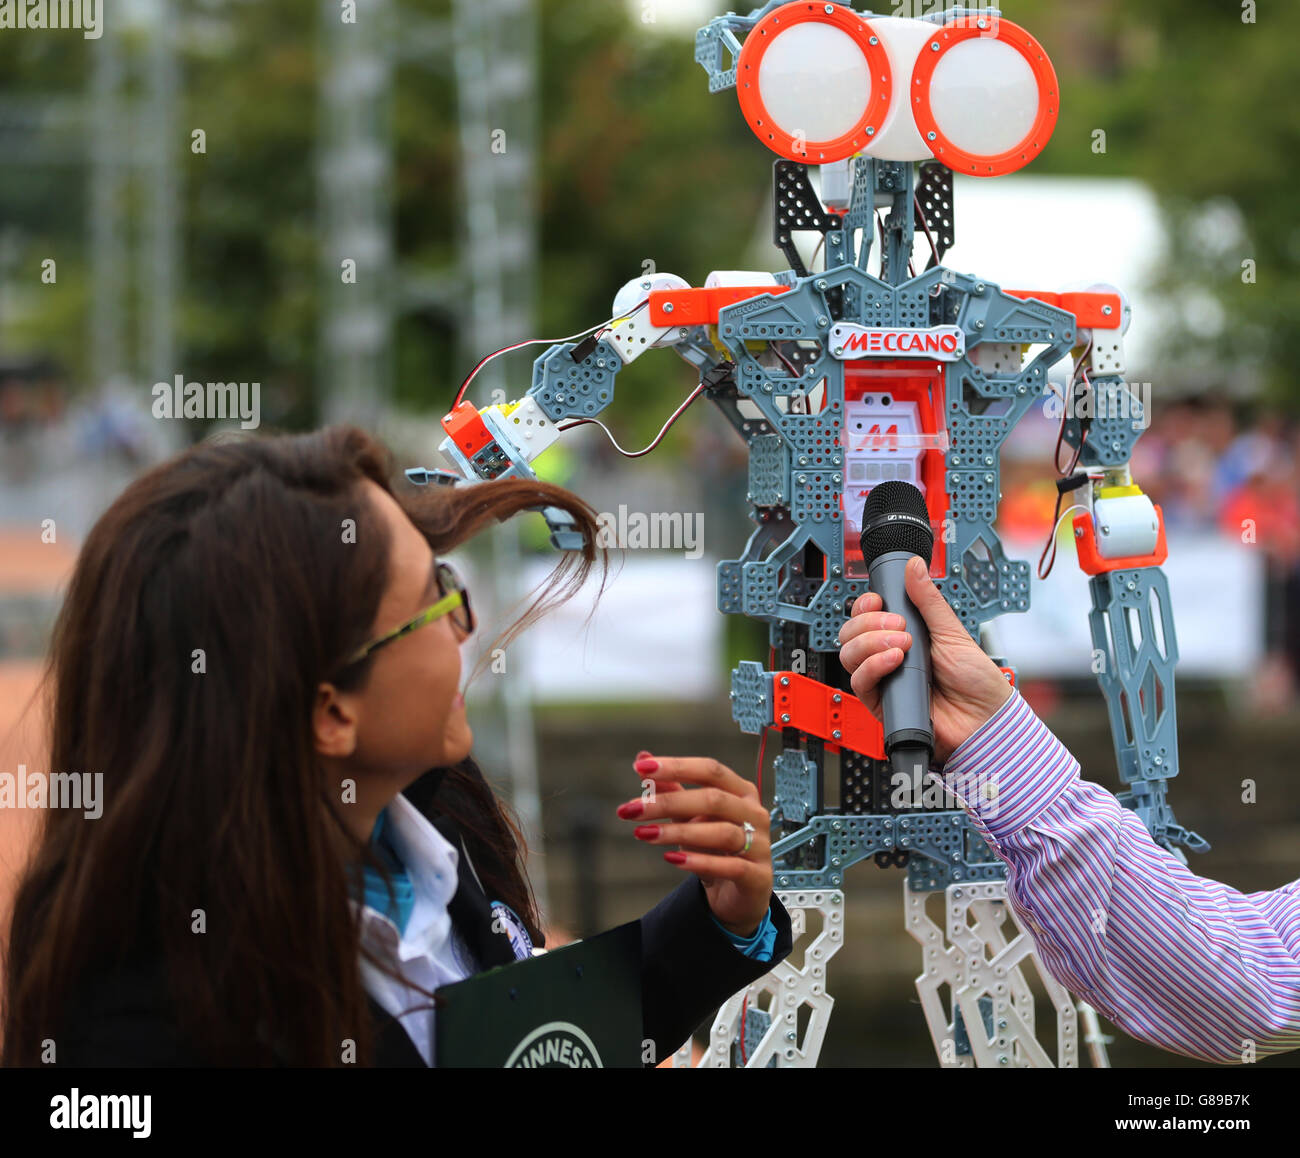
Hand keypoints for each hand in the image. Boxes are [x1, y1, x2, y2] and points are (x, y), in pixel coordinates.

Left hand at [616, 752, 771, 936]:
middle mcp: (753, 813)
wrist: (734, 892)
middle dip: (668, 802)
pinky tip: (672, 859)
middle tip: (631, 809)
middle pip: (713, 799)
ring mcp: (759, 844)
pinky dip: (699, 862)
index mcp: (740, 790)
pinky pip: (730, 866)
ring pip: (721, 832)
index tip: (641, 769)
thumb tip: (642, 758)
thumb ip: (670, 789)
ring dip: (678, 832)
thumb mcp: (689, 816)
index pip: (710, 770)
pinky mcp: (758, 875)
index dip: (677, 767)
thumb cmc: (714, 848)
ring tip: (644, 833)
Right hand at [837, 556, 1012, 764]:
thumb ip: (928, 601)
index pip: (866, 617)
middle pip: (850, 634)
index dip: (864, 606)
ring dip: (870, 643)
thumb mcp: (951, 631)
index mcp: (903, 636)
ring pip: (849, 655)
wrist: (983, 719)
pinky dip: (873, 666)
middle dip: (869, 623)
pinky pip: (858, 682)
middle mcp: (887, 656)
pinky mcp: (881, 703)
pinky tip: (894, 660)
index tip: (877, 601)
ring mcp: (883, 679)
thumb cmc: (975, 681)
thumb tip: (915, 568)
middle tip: (898, 625)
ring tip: (902, 645)